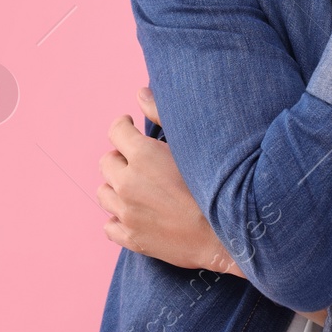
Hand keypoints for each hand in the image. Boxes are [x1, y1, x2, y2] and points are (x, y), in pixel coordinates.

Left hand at [105, 88, 328, 327]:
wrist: (228, 236)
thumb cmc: (216, 185)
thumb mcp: (191, 145)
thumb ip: (161, 114)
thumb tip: (139, 93)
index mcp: (142, 156)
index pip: (115, 130)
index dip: (123, 126)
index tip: (130, 127)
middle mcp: (128, 183)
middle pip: (106, 162)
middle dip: (121, 158)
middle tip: (138, 161)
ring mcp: (127, 213)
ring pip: (104, 193)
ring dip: (116, 187)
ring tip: (136, 188)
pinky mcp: (131, 238)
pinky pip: (109, 226)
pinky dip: (119, 219)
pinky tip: (135, 214)